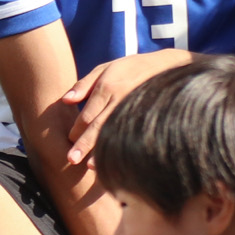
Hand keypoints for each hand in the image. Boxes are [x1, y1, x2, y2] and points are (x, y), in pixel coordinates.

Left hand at [63, 51, 192, 163]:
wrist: (169, 66)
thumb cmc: (131, 68)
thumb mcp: (106, 68)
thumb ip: (84, 84)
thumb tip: (65, 101)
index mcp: (107, 87)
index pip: (86, 114)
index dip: (76, 130)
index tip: (70, 140)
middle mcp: (120, 99)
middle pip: (98, 126)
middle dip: (84, 145)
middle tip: (70, 160)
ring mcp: (136, 109)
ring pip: (116, 133)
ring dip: (102, 151)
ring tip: (91, 167)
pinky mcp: (148, 117)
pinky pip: (134, 135)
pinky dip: (124, 149)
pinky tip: (117, 162)